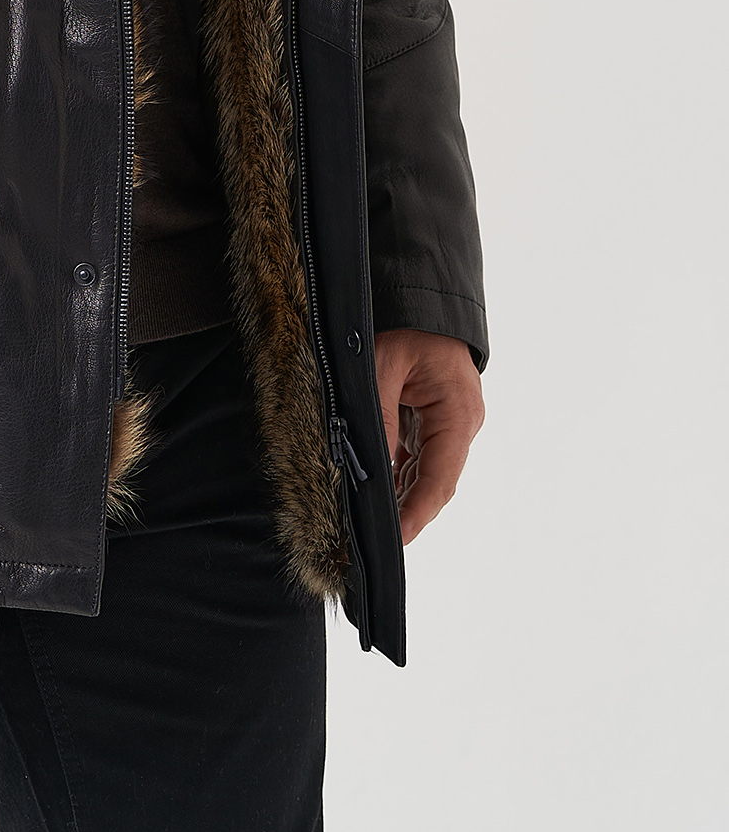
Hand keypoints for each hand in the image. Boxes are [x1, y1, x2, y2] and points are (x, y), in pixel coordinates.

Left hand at [372, 328, 484, 543]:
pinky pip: (416, 452)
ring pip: (424, 470)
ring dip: (401, 493)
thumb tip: (372, 475)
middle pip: (434, 480)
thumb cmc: (403, 324)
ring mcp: (448, 420)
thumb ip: (379, 422)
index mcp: (458, 414)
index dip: (417, 513)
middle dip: (408, 510)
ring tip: (371, 521)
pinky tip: (377, 488)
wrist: (417, 292)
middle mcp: (460, 422)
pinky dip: (397, 471)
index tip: (396, 539)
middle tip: (374, 539)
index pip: (439, 479)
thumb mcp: (381, 369)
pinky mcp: (432, 415)